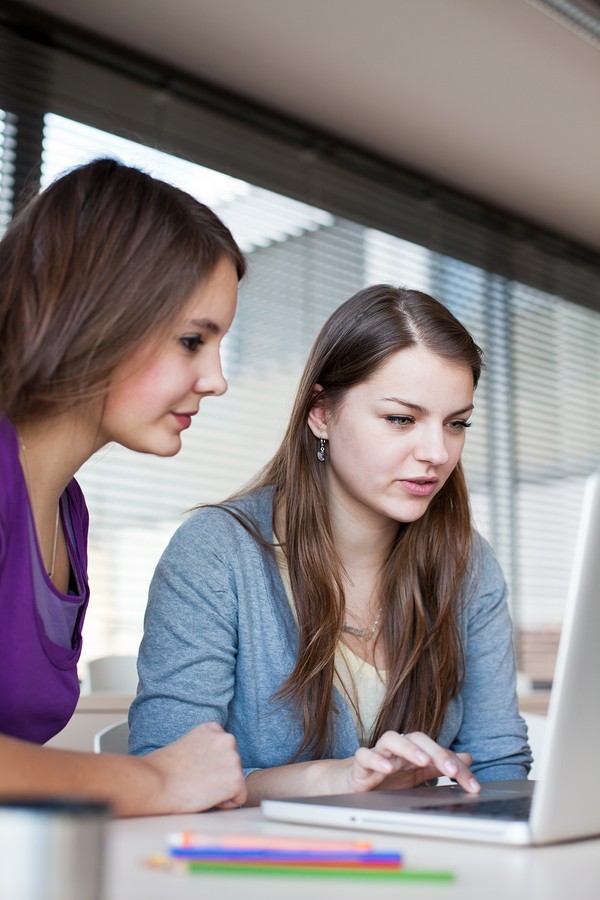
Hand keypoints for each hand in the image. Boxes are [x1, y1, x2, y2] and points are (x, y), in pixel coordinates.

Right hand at [143, 721, 246, 812]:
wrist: (155, 782)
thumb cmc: (163, 770)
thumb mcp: (187, 746)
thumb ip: (204, 750)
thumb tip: (212, 765)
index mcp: (213, 728)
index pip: (224, 754)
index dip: (209, 768)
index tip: (193, 771)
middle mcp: (227, 739)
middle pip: (232, 768)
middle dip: (218, 778)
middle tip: (194, 782)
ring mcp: (233, 758)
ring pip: (235, 783)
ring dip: (220, 791)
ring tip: (197, 788)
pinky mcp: (235, 779)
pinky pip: (238, 798)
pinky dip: (224, 804)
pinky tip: (204, 797)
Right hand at [342, 731, 479, 794]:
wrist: (351, 782)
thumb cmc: (385, 777)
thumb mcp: (416, 774)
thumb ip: (440, 765)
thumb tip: (467, 758)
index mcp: (412, 751)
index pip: (438, 751)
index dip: (457, 767)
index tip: (473, 785)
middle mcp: (397, 749)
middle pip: (417, 738)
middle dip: (437, 753)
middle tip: (453, 771)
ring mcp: (378, 754)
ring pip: (391, 739)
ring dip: (409, 748)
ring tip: (423, 761)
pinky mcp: (359, 764)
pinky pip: (365, 755)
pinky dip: (375, 760)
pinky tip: (386, 769)